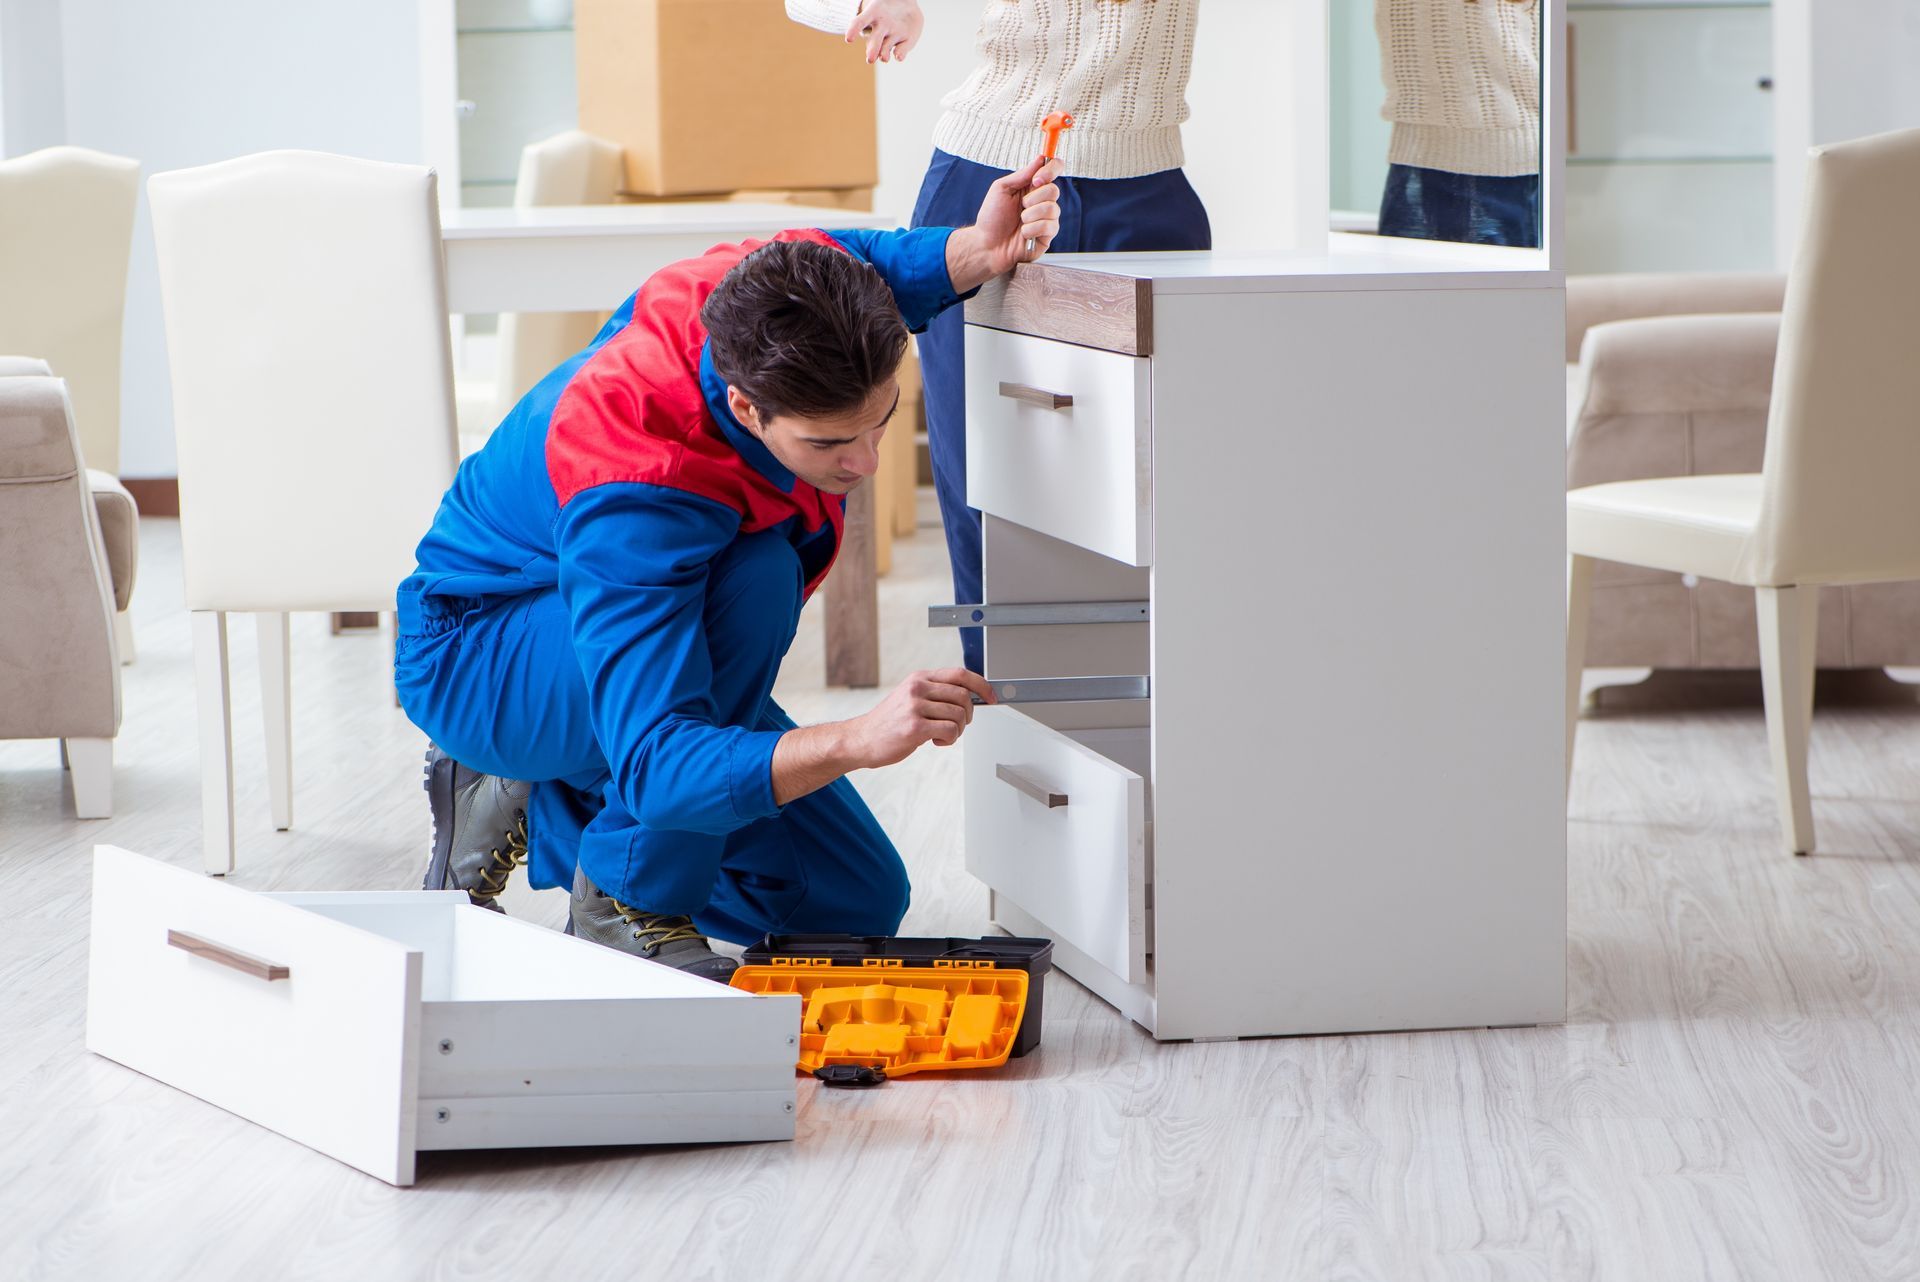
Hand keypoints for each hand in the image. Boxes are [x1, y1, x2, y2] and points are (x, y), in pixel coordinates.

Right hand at [845, 0, 922, 63]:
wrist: (907, 4)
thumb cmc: (889, 2)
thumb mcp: (881, 4)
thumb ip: (876, 10)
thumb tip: (885, 33)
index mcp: (873, 14)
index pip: (861, 22)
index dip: (854, 30)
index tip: (849, 39)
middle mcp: (882, 28)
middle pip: (875, 39)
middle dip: (872, 49)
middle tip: (870, 59)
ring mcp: (894, 36)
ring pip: (886, 47)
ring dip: (884, 53)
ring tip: (883, 58)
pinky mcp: (906, 42)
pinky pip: (902, 50)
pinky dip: (900, 54)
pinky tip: (898, 56)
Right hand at [846, 667, 995, 767]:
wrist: (861, 739)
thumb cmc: (889, 722)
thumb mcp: (911, 698)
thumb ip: (936, 693)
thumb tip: (971, 696)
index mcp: (919, 678)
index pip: (961, 674)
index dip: (982, 685)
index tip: (992, 697)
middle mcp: (918, 688)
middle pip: (964, 696)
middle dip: (968, 714)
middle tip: (957, 725)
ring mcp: (915, 706)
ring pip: (959, 715)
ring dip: (957, 730)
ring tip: (941, 735)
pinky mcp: (915, 727)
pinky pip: (951, 731)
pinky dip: (949, 740)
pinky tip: (935, 741)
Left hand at [943, 156, 1063, 291]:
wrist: (987, 245)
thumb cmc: (992, 218)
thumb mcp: (1001, 189)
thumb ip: (1022, 174)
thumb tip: (1041, 159)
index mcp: (1032, 186)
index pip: (1054, 169)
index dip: (1051, 169)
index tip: (1037, 178)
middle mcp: (1042, 201)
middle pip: (1054, 190)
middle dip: (1034, 198)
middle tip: (1021, 205)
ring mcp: (1047, 218)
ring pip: (1052, 209)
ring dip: (1030, 215)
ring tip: (1020, 221)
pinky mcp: (1048, 236)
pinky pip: (1049, 226)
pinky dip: (1031, 229)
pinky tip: (1023, 233)